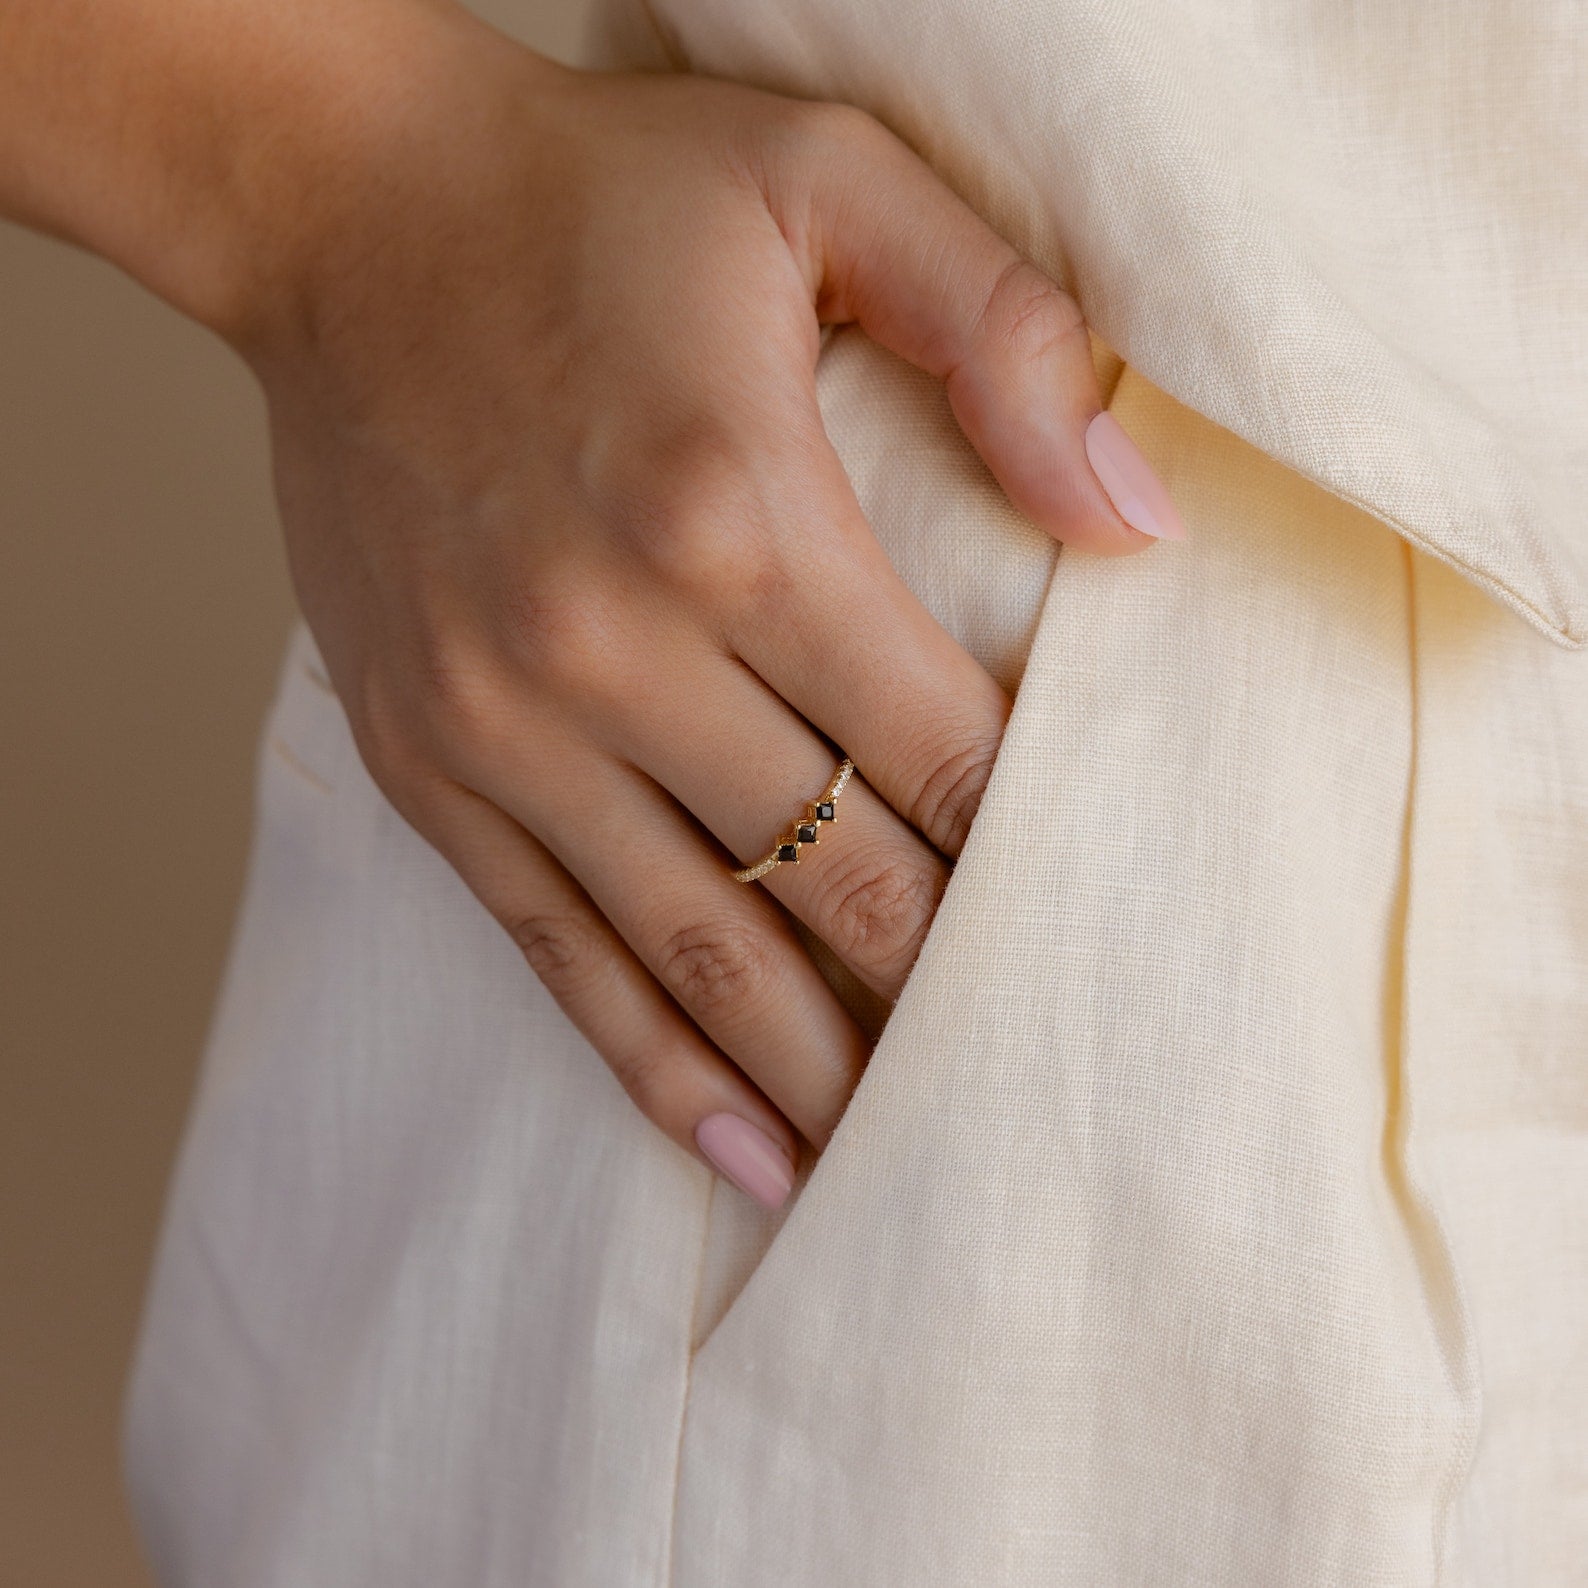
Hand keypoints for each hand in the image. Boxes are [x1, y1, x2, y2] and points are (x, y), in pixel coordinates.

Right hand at [226, 2, 1183, 1205]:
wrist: (347, 214)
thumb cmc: (595, 200)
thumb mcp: (826, 182)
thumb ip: (1002, 339)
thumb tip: (1132, 518)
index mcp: (736, 514)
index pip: (937, 744)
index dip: (1028, 853)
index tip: (1092, 928)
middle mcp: (613, 645)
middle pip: (837, 875)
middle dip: (945, 984)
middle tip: (1034, 1077)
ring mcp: (508, 724)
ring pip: (701, 950)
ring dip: (819, 1065)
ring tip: (910, 1165)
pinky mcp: (429, 762)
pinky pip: (559, 949)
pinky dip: (652, 1058)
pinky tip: (738, 1143)